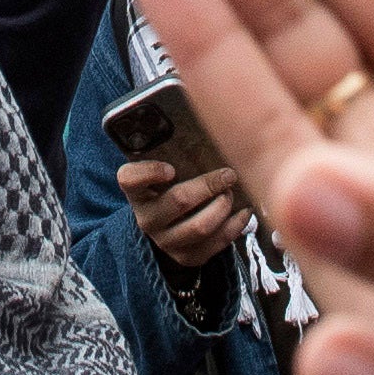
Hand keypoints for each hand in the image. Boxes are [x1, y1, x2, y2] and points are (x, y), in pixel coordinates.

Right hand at [120, 155, 250, 265]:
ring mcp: (166, 241)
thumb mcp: (166, 168)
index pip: (129, 179)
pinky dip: (234, 227)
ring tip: (232, 194)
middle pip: (179, 201)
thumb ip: (178, 151)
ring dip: (223, 207)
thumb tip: (212, 117)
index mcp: (136, 191)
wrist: (169, 226)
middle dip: (209, 185)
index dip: (149, 172)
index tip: (170, 168)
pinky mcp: (187, 257)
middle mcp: (147, 218)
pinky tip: (244, 212)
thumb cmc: (172, 186)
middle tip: (229, 174)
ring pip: (200, 226)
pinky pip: (215, 245)